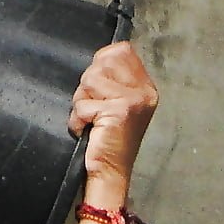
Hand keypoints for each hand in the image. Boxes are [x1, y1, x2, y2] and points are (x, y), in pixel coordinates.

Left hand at [68, 43, 157, 198]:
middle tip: (95, 109)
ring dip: (81, 102)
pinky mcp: (119, 111)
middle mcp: (144, 91)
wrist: (110, 173)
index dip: (101, 64)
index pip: (120, 50)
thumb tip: (100, 59)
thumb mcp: (117, 102)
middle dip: (89, 85)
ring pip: (90, 80)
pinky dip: (77, 120)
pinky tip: (87, 131)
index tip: (99, 91)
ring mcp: (133, 100)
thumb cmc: (107, 139)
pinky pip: (83, 104)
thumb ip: (113, 78)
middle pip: (103, 61)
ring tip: (92, 121)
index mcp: (146, 86)